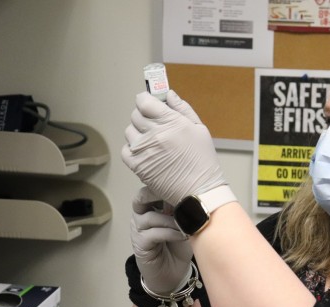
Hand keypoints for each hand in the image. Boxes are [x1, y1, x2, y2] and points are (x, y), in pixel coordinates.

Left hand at [122, 90, 225, 204]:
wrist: (198, 189)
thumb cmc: (203, 161)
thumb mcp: (200, 129)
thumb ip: (183, 109)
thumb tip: (168, 94)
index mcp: (171, 122)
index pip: (144, 101)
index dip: (146, 100)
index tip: (150, 104)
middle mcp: (155, 134)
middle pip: (135, 115)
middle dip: (144, 116)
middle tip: (155, 125)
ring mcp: (144, 150)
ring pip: (129, 131)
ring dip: (138, 133)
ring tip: (153, 142)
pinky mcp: (137, 165)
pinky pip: (126, 150)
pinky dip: (133, 149)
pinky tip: (146, 153)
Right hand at [130, 186, 192, 293]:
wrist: (173, 275)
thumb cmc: (179, 247)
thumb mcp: (185, 224)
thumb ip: (185, 210)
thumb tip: (196, 195)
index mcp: (151, 208)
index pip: (150, 190)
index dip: (163, 186)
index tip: (182, 185)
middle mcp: (141, 217)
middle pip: (140, 199)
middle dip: (157, 196)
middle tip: (177, 199)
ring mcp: (138, 231)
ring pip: (149, 217)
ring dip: (171, 219)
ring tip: (187, 223)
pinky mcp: (140, 245)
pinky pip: (153, 234)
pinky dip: (170, 233)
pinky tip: (184, 236)